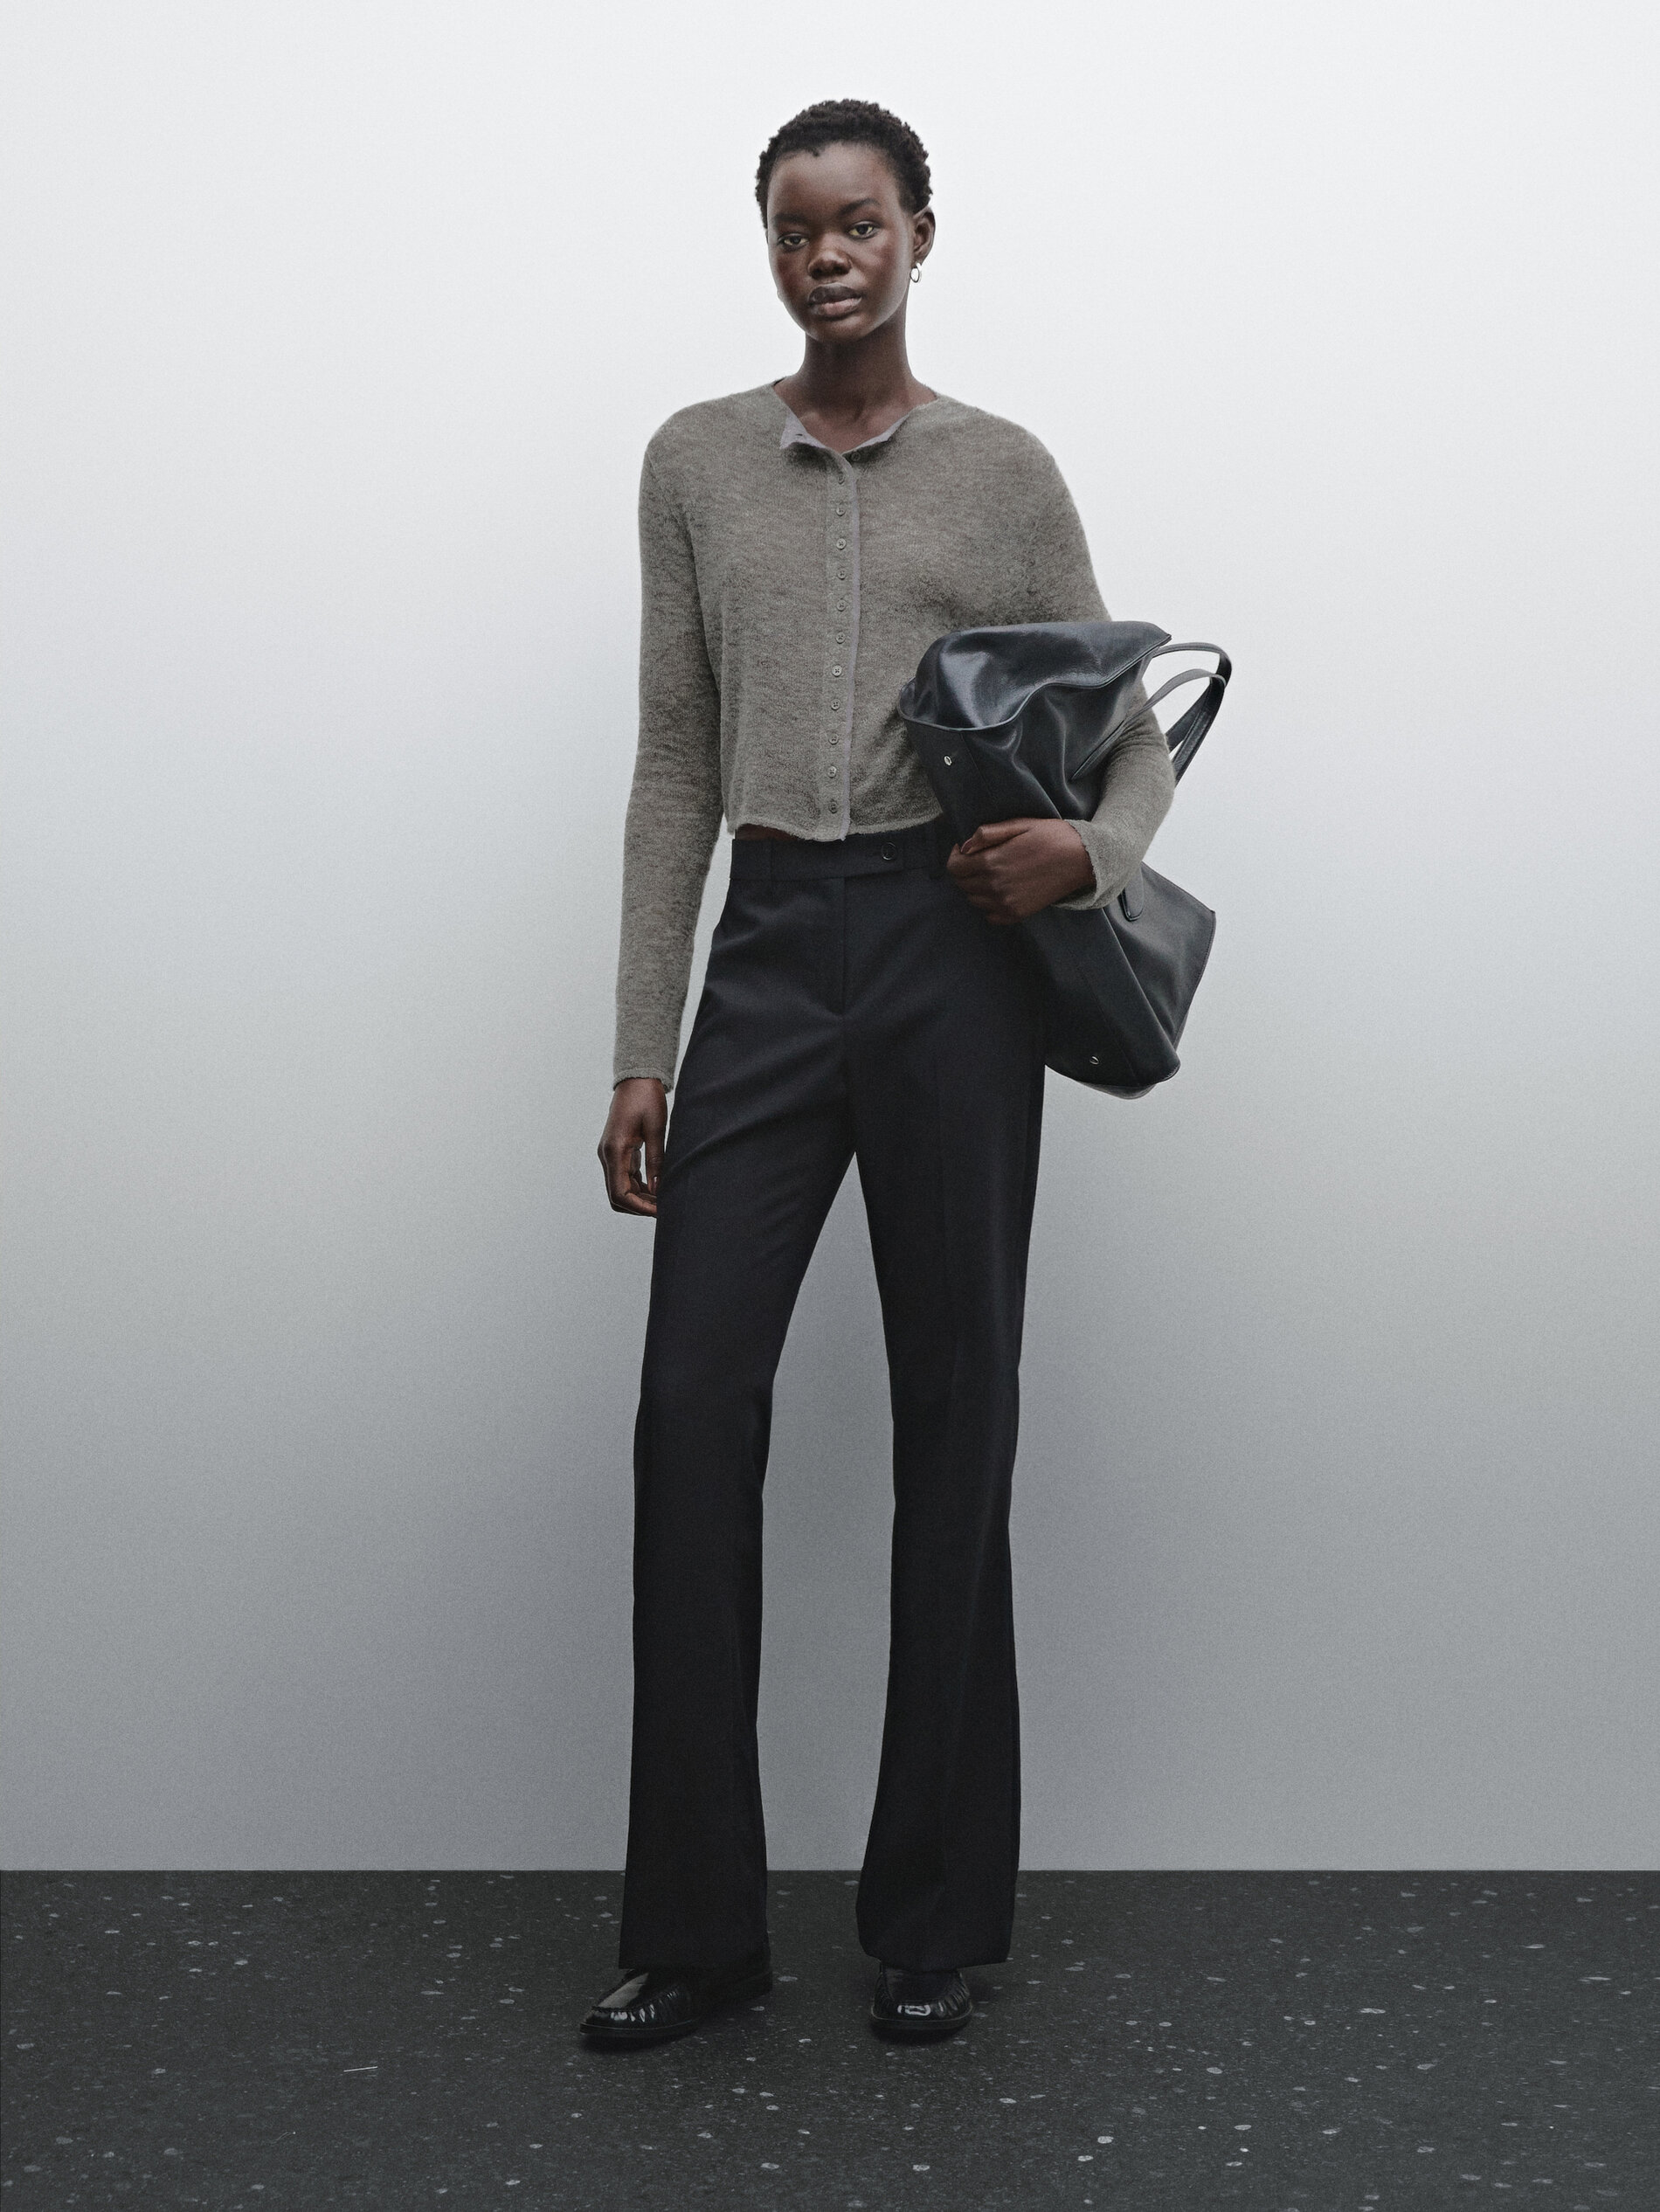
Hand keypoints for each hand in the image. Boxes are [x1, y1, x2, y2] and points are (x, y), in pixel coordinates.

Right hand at [599, 1078, 666, 1215]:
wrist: (636, 1080)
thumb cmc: (646, 1099)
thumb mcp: (656, 1129)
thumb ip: (656, 1160)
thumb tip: (659, 1190)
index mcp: (614, 1150)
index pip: (619, 1193)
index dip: (638, 1207)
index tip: (659, 1211)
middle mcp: (607, 1155)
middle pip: (617, 1196)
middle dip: (638, 1207)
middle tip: (663, 1209)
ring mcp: (610, 1154)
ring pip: (621, 1189)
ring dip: (640, 1198)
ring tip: (664, 1200)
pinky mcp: (617, 1152)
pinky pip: (625, 1177)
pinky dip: (639, 1187)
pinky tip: (657, 1188)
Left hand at [945, 818, 1094, 923]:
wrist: (1082, 859)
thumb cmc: (1051, 836)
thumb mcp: (1019, 824)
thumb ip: (987, 834)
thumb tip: (964, 846)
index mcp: (992, 862)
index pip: (954, 867)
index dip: (955, 856)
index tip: (965, 849)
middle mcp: (995, 887)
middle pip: (962, 884)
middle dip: (965, 870)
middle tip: (980, 859)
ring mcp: (1006, 904)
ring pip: (974, 900)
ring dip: (976, 887)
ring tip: (993, 873)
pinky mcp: (1017, 914)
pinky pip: (990, 916)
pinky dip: (990, 905)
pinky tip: (1002, 890)